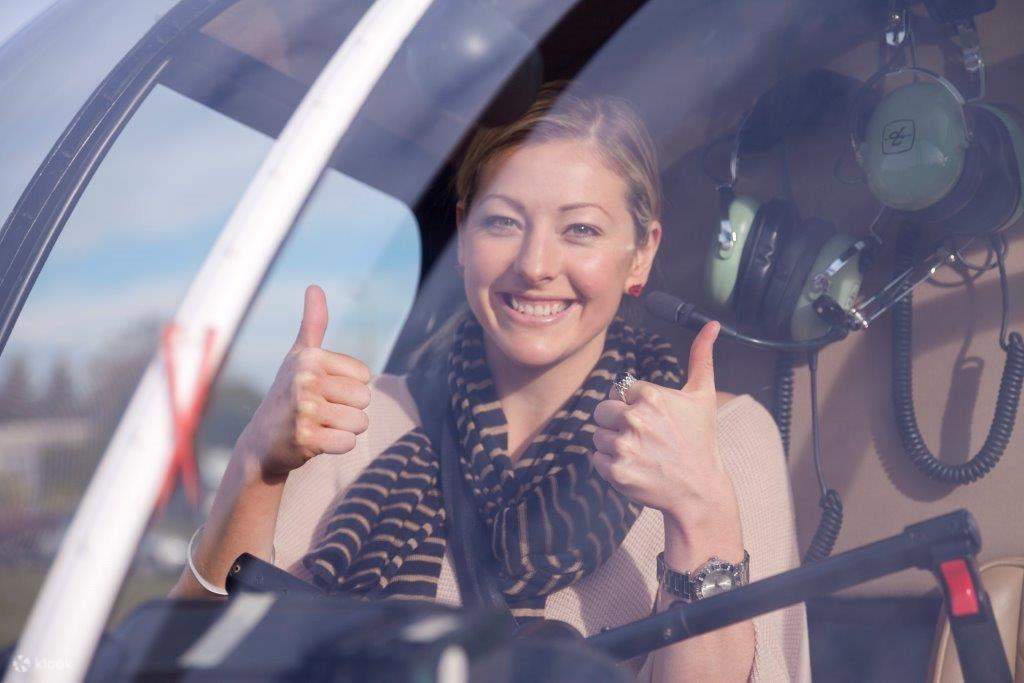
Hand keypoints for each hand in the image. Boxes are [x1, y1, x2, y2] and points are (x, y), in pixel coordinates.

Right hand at [238, 285, 370, 477]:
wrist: (262, 443)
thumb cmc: (288, 396)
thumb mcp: (298, 357)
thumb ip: (313, 324)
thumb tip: (314, 286)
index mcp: (309, 358)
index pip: (365, 376)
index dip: (348, 389)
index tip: (321, 392)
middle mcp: (304, 380)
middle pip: (365, 399)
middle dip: (348, 411)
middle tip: (319, 413)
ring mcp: (303, 409)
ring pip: (360, 422)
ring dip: (344, 429)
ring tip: (318, 426)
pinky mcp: (305, 438)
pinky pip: (348, 443)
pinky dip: (337, 446)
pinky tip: (315, 443)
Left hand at [590, 321, 730, 524]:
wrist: (699, 489)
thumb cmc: (700, 440)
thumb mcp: (703, 396)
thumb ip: (701, 356)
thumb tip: (712, 324)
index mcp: (651, 395)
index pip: (619, 391)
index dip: (632, 405)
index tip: (651, 420)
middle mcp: (636, 419)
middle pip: (602, 410)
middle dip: (617, 422)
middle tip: (642, 436)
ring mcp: (625, 446)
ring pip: (597, 435)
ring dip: (613, 444)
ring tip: (640, 452)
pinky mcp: (616, 471)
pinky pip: (596, 458)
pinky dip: (609, 464)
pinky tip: (634, 466)